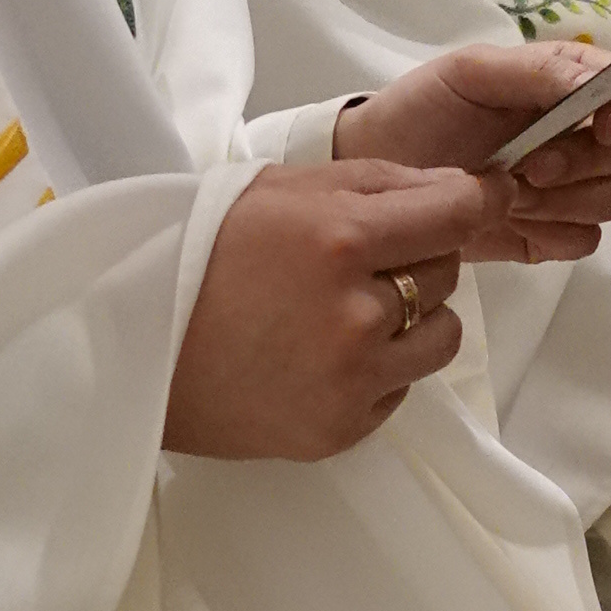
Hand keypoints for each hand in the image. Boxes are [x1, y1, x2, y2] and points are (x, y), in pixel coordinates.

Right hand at [165, 159, 485, 456]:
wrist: (130, 347)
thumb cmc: (198, 255)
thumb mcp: (281, 189)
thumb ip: (376, 182)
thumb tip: (458, 187)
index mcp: (338, 239)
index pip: (456, 214)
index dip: (475, 200)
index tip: (480, 198)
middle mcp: (355, 313)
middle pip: (445, 273)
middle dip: (416, 259)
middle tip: (358, 260)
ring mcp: (352, 378)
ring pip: (440, 336)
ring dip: (410, 318)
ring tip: (346, 310)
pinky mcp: (342, 428)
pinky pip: (402, 388)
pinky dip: (378, 368)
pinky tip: (322, 352)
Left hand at [339, 39, 610, 260]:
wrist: (376, 170)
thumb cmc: (419, 110)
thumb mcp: (469, 73)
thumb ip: (537, 72)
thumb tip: (599, 83)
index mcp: (564, 86)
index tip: (604, 125)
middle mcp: (574, 136)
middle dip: (580, 161)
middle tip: (528, 165)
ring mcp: (563, 188)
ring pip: (608, 200)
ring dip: (562, 200)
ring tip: (508, 193)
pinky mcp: (546, 233)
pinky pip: (584, 240)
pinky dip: (554, 234)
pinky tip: (512, 221)